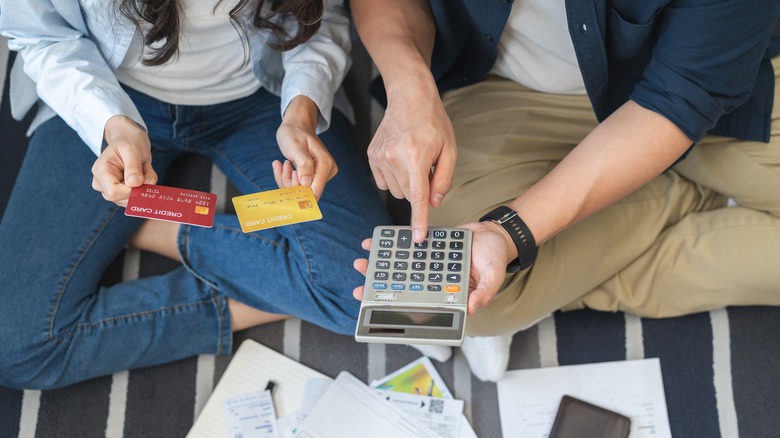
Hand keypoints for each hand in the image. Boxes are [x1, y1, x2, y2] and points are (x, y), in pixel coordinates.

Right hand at [92, 115, 156, 206]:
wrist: (130, 139)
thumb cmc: (129, 141)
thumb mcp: (132, 149)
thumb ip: (133, 167)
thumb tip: (134, 184)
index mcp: (101, 171)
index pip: (113, 192)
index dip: (131, 191)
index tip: (143, 180)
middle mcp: (102, 183)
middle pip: (122, 199)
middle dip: (139, 188)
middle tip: (145, 170)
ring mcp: (111, 189)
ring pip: (131, 200)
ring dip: (144, 186)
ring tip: (144, 169)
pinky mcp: (121, 192)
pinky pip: (137, 197)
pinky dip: (146, 187)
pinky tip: (144, 173)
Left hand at [274, 96, 336, 199]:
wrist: (297, 125)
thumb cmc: (295, 132)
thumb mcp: (296, 146)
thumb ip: (303, 164)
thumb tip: (306, 183)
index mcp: (325, 165)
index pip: (314, 191)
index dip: (298, 191)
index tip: (289, 175)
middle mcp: (326, 172)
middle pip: (306, 192)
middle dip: (290, 183)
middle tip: (284, 165)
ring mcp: (320, 175)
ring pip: (299, 190)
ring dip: (287, 179)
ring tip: (283, 164)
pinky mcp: (313, 177)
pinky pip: (298, 185)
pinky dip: (287, 178)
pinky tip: (284, 165)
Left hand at [352, 221, 515, 314]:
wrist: (494, 233)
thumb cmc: (497, 257)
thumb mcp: (495, 275)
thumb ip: (485, 293)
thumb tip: (471, 308)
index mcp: (449, 296)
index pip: (423, 309)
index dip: (400, 314)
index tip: (381, 312)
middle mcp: (435, 284)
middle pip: (403, 292)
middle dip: (380, 291)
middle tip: (360, 289)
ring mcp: (428, 267)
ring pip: (399, 271)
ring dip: (379, 269)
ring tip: (361, 264)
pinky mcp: (425, 250)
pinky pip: (405, 250)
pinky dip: (390, 247)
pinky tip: (374, 243)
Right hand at [367, 77, 456, 241]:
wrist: (409, 97)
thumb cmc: (433, 122)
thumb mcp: (450, 149)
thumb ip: (443, 179)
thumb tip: (434, 203)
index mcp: (416, 157)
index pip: (417, 197)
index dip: (419, 220)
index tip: (417, 237)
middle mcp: (394, 158)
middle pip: (407, 195)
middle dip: (418, 189)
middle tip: (425, 168)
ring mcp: (379, 156)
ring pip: (394, 190)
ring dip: (405, 183)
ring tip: (412, 160)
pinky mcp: (372, 155)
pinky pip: (382, 181)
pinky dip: (393, 177)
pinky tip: (400, 160)